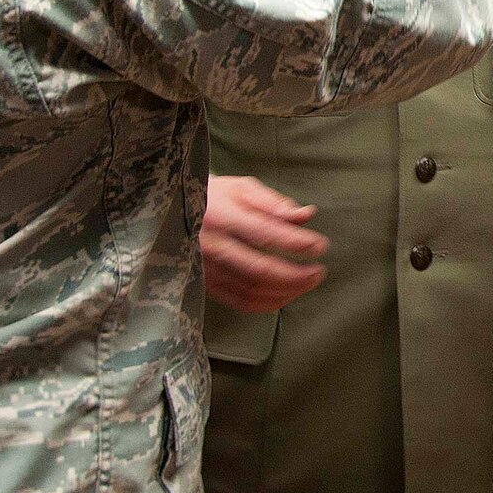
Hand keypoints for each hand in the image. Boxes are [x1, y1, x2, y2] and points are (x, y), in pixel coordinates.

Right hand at [200, 175, 328, 312]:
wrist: (171, 212)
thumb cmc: (213, 196)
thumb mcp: (242, 188)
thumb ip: (274, 203)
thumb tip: (307, 215)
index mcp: (222, 217)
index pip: (265, 234)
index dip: (297, 243)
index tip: (321, 246)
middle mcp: (212, 246)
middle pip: (260, 269)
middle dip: (295, 275)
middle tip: (319, 272)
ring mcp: (206, 270)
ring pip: (251, 290)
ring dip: (286, 291)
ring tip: (308, 282)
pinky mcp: (203, 285)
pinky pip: (238, 302)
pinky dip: (266, 303)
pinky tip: (286, 296)